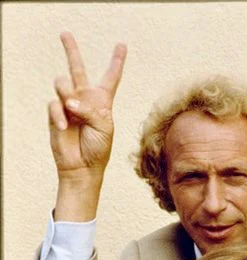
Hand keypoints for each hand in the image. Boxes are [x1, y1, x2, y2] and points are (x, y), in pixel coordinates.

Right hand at [48, 32, 126, 179]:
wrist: (82, 168)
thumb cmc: (98, 149)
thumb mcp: (104, 127)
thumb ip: (90, 110)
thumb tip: (69, 101)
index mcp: (103, 101)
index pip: (111, 78)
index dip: (116, 62)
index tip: (122, 45)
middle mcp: (85, 99)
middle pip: (77, 68)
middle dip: (71, 50)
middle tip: (65, 33)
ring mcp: (68, 104)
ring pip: (62, 82)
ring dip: (66, 93)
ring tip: (72, 109)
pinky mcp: (55, 113)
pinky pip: (54, 103)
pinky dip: (59, 114)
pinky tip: (63, 126)